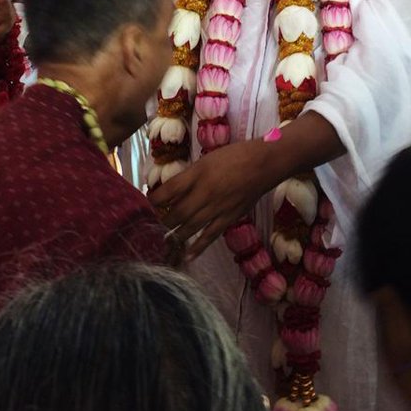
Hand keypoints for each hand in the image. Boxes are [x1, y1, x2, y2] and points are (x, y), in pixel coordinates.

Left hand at [151, 140, 273, 260]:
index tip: (148, 202)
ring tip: (163, 239)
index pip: (168, 191)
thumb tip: (172, 190)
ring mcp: (216, 209)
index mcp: (197, 175)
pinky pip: (209, 236)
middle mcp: (203, 194)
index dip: (154, 199)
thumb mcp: (206, 159)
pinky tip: (187, 255)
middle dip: (162, 220)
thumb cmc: (234, 156)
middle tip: (154, 222)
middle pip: (176, 213)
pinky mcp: (228, 219)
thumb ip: (190, 175)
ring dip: (174, 235)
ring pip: (189, 227)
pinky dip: (197, 247)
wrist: (263, 164)